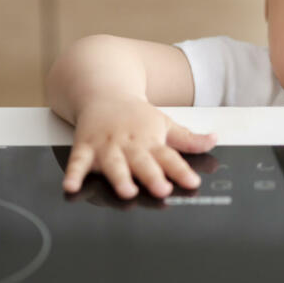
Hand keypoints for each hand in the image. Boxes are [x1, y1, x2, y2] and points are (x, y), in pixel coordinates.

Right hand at [62, 97, 216, 198]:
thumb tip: (214, 140)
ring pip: (113, 164)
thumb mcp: (165, 123)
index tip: (192, 183)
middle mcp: (130, 145)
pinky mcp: (84, 147)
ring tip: (127, 191)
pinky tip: (70, 187)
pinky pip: (77, 162)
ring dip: (119, 177)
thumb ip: (188, 139)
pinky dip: (73, 174)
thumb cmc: (136, 116)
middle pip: (143, 162)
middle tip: (162, 189)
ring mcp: (106, 146)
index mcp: (151, 140)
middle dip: (152, 176)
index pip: (170, 157)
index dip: (181, 171)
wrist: (104, 92)